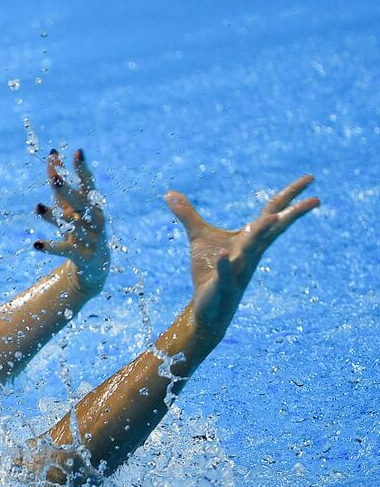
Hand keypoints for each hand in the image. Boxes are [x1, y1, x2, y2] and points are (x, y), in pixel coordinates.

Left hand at [33, 149, 108, 294]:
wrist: (95, 267)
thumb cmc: (80, 229)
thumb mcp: (69, 207)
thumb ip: (61, 184)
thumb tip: (52, 154)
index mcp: (91, 206)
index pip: (88, 185)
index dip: (83, 170)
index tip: (78, 152)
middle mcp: (94, 220)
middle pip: (80, 203)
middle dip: (67, 191)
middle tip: (54, 179)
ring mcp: (91, 238)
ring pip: (72, 225)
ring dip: (53, 217)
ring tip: (36, 207)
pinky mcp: (84, 256)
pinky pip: (66, 250)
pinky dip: (51, 247)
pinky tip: (35, 244)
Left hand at [166, 176, 318, 335]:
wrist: (206, 307)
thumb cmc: (209, 271)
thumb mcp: (198, 238)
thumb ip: (187, 215)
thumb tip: (170, 193)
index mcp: (250, 240)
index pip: (272, 213)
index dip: (290, 196)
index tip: (310, 179)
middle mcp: (250, 253)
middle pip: (274, 230)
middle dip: (293, 214)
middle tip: (316, 199)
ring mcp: (239, 270)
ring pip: (252, 250)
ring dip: (261, 234)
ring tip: (273, 217)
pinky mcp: (222, 286)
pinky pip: (226, 274)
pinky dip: (225, 263)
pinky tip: (225, 253)